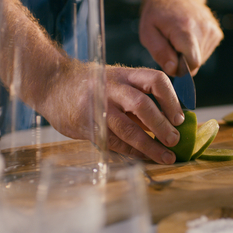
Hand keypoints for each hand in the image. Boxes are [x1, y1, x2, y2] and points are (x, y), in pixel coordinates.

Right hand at [40, 62, 183, 164]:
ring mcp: (98, 106)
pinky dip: (132, 151)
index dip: (171, 99)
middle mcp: (112, 88)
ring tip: (166, 157)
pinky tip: (144, 157)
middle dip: (162, 125)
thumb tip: (170, 121)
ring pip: (127, 128)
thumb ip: (139, 98)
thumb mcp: (116, 82)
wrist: (52, 84)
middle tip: (174, 140)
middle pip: (142, 105)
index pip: (156, 80)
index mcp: (125, 75)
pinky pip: (114, 142)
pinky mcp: (87, 125)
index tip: (180, 118)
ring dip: (150, 146)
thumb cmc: (92, 85)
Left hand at [139, 0, 222, 75]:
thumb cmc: (158, 14)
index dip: (180, 68)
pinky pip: (205, 52)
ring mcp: (212, 31)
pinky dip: (195, 49)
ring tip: (179, 40)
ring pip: (201, 59)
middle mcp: (203, 29)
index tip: (170, 59)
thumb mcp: (148, 33)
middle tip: (172, 45)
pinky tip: (188, 37)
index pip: (192, 63)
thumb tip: (173, 70)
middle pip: (196, 63)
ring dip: (188, 55)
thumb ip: (160, 53)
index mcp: (185, 30)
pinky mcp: (216, 33)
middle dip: (182, 60)